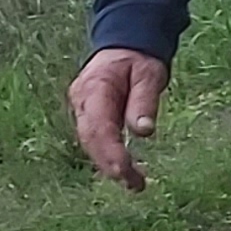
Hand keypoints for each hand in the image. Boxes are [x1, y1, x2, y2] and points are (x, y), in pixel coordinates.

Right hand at [67, 48, 169, 191]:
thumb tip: (143, 132)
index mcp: (95, 88)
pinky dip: (107, 155)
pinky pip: (94, 138)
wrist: (124, 45)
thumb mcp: (149, 73)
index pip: (98, 127)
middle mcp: (81, 101)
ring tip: (135, 183)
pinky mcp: (87, 115)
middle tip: (135, 185)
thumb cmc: (138, 58)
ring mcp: (81, 108)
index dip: (109, 153)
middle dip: (110, 165)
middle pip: (90, 139)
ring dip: (109, 165)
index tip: (126, 172)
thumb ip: (144, 101)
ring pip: (90, 142)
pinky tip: (124, 170)